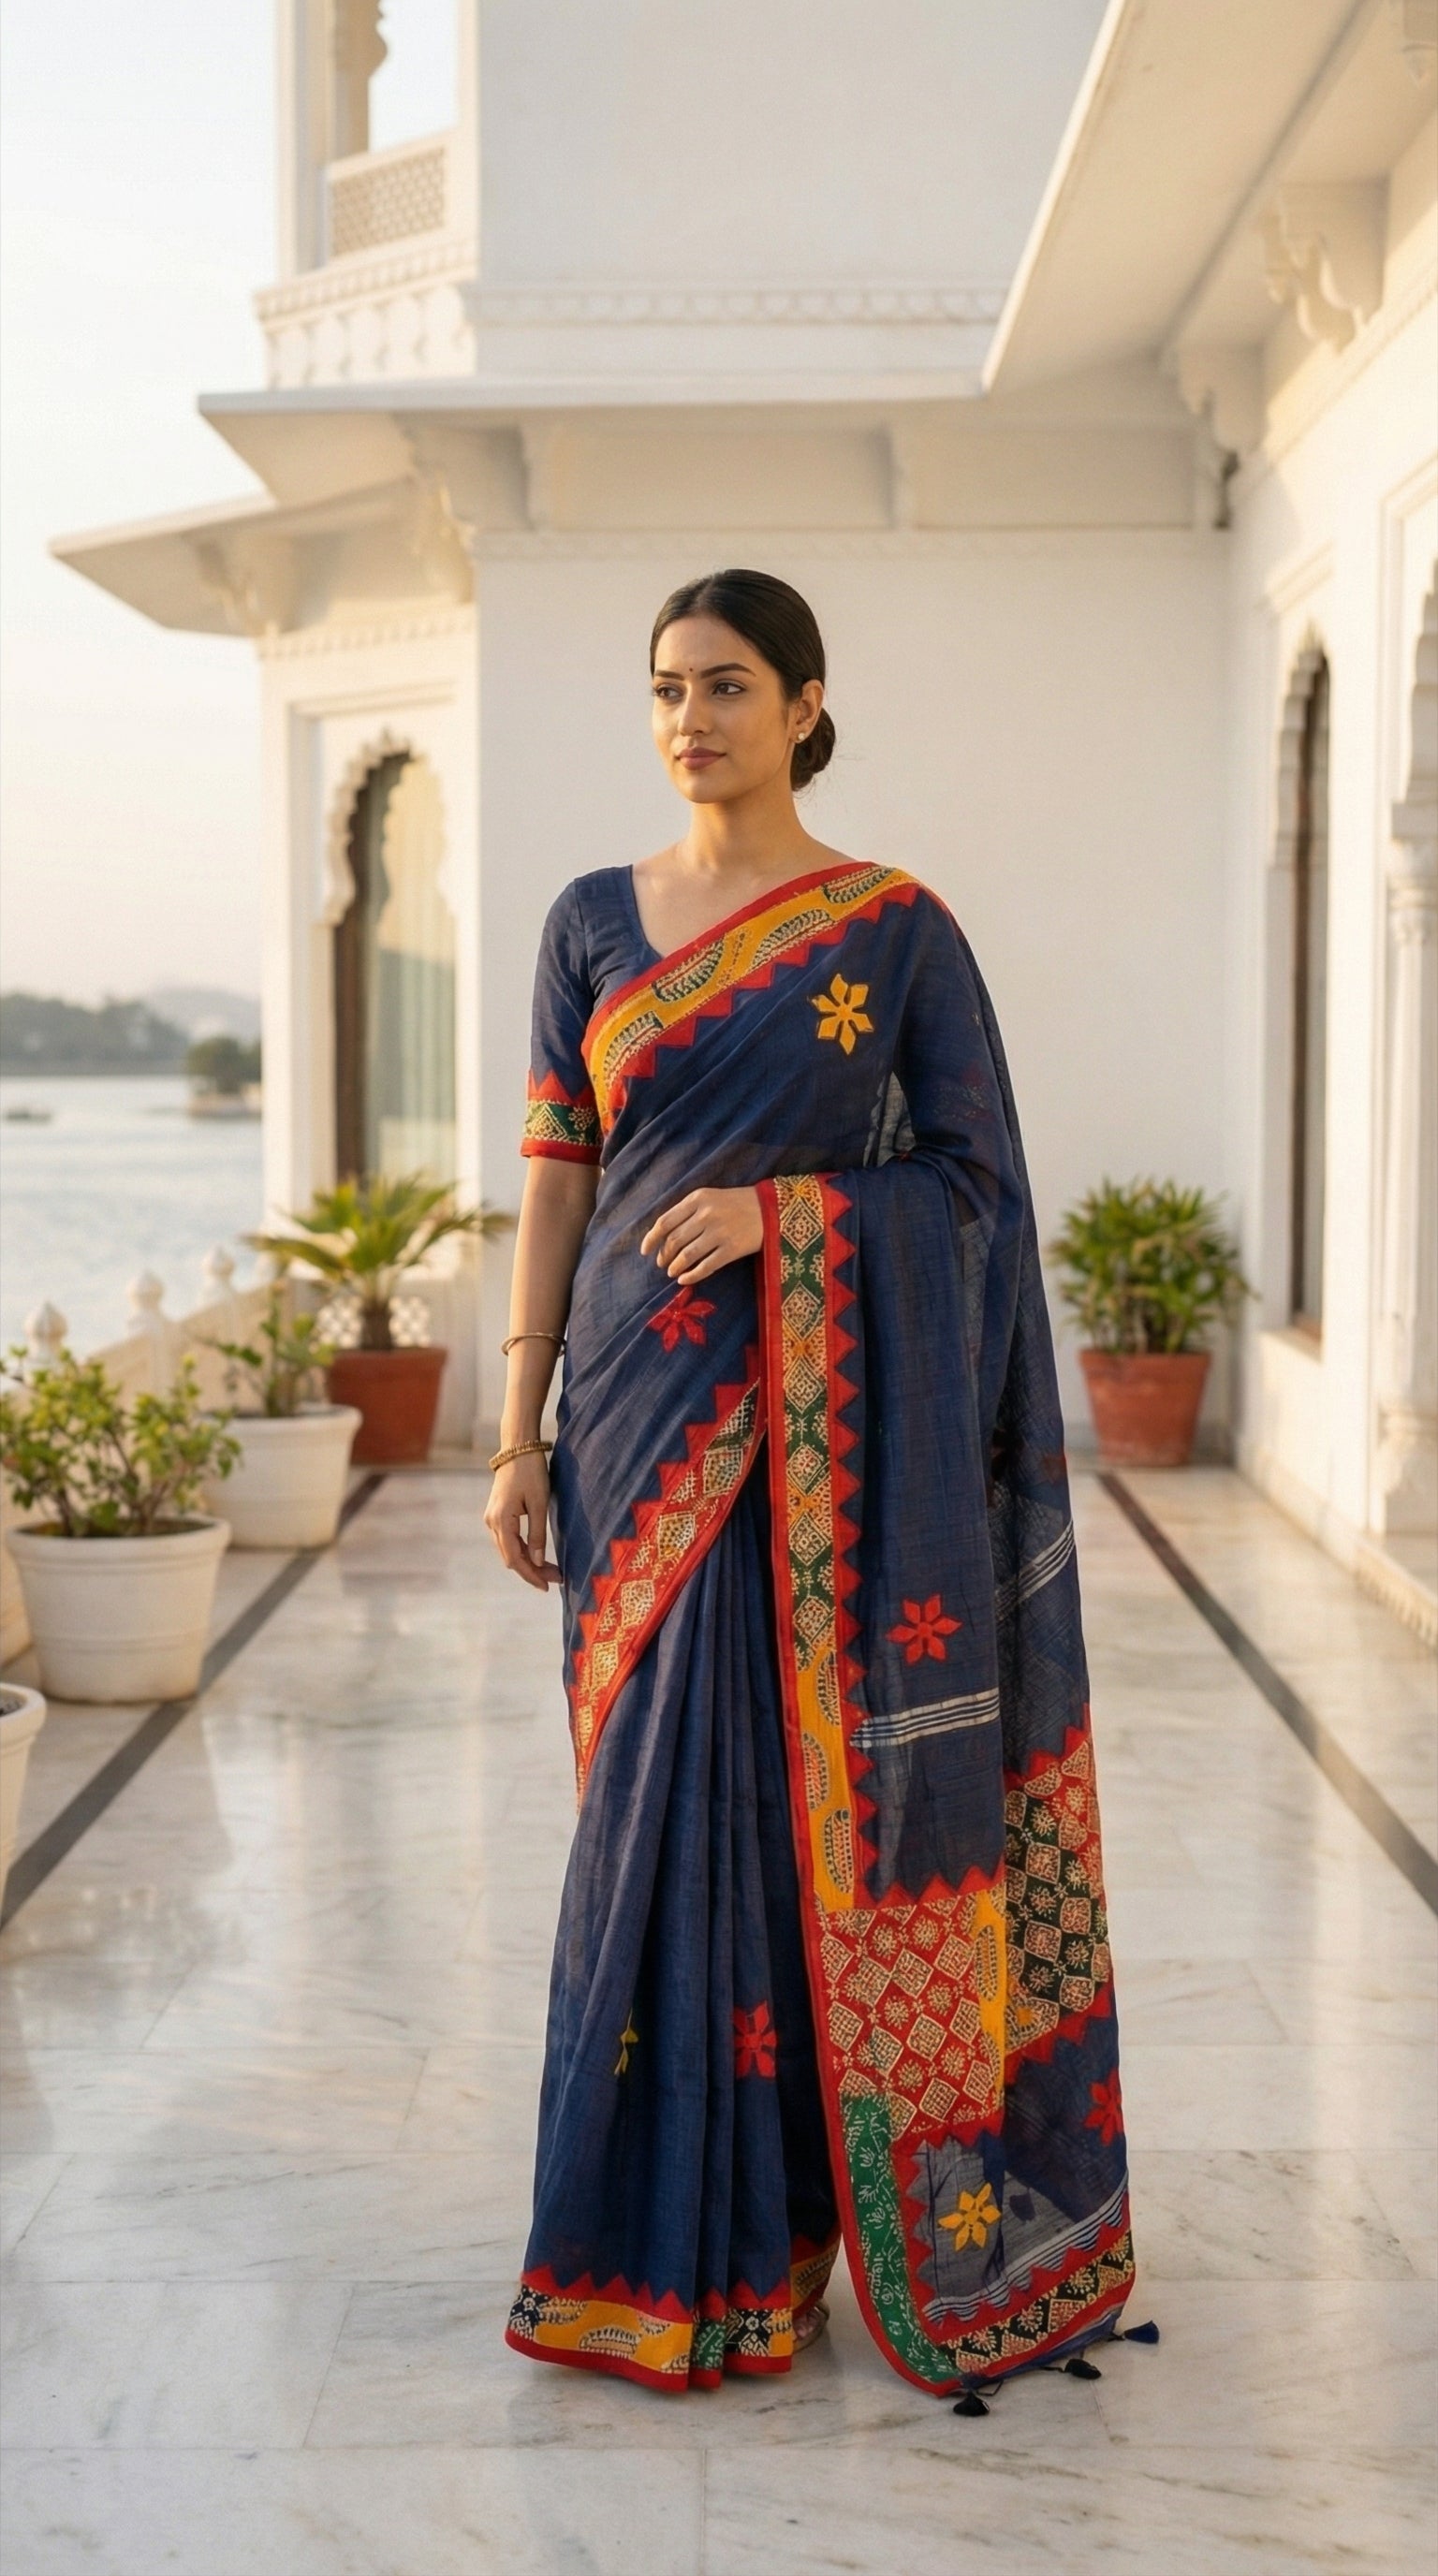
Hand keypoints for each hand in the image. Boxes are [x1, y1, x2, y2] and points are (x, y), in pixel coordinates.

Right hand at [485, 1450, 560, 1590]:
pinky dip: (522, 1549)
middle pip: (510, 1557)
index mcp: (501, 1521)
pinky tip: (537, 1554)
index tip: (547, 1586)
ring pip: (508, 1549)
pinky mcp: (497, 1513)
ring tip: (551, 1569)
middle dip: (532, 1570)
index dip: (530, 1575)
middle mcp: (492, 1522)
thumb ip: (537, 1534)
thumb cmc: (531, 1472)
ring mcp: (492, 1518)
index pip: (515, 1559)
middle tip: (556, 1578)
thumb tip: (536, 1561)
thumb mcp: (539, 1504)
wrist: (517, 1448)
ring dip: (527, 1561)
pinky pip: (508, 1539)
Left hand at [640, 1185, 763, 1284]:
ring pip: (687, 1255)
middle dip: (664, 1256)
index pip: (665, 1221)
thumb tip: (662, 1235)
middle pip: (674, 1240)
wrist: (770, 1209)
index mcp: (697, 1199)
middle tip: (662, 1264)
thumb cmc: (735, 1203)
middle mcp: (706, 1215)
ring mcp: (720, 1233)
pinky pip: (706, 1266)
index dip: (651, 1239)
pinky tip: (684, 1280)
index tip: (645, 1251)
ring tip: (672, 1272)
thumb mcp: (709, 1198)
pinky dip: (692, 1276)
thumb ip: (686, 1211)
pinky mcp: (732, 1249)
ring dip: (675, 1267)